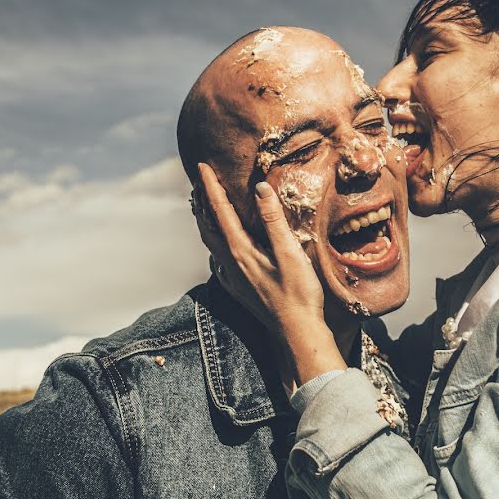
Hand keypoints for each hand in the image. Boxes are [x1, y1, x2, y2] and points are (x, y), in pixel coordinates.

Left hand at [196, 164, 346, 388]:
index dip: (210, 186)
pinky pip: (219, 259)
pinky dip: (215, 243)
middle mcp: (230, 263)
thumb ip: (274, 220)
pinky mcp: (239, 288)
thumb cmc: (298, 293)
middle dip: (202, 202)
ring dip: (207, 221)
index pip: (219, 210)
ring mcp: (232, 278)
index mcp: (239, 251)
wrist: (297, 332)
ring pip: (211, 243)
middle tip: (199, 182)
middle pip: (208, 226)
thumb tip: (259, 187)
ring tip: (205, 207)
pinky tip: (221, 246)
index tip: (201, 166)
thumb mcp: (290, 252)